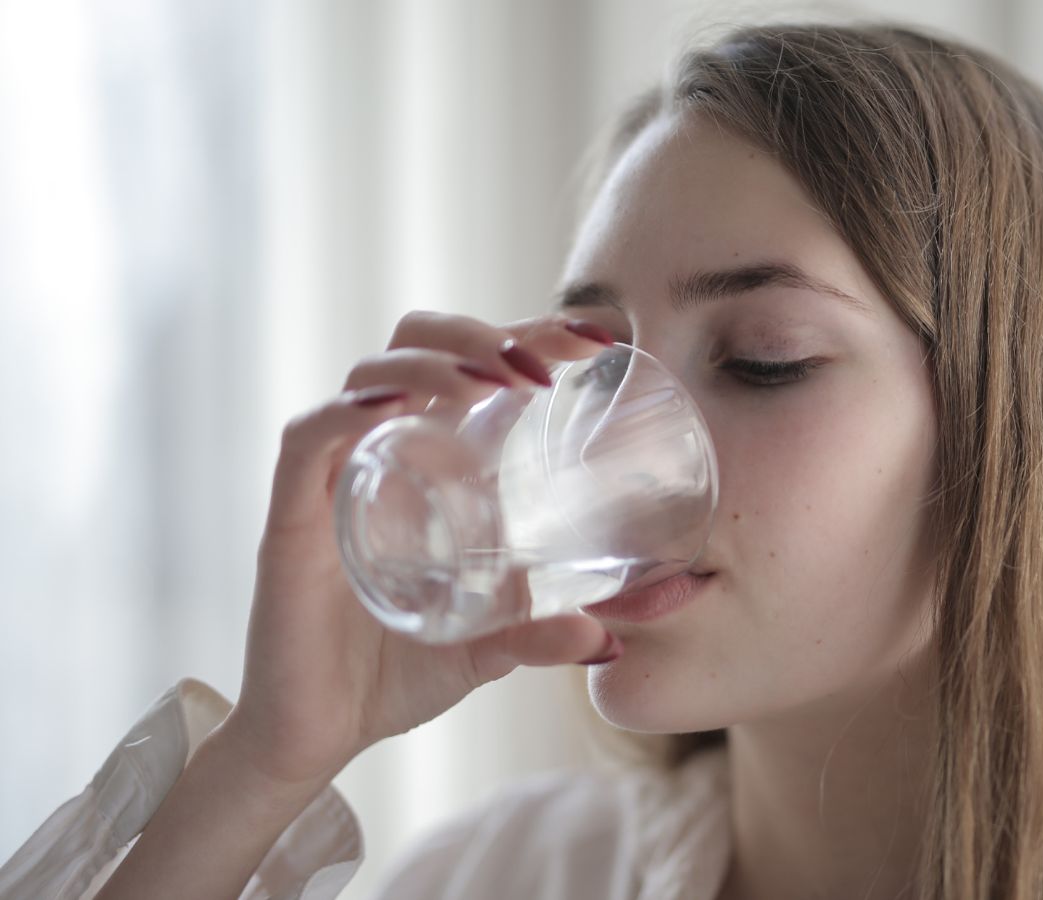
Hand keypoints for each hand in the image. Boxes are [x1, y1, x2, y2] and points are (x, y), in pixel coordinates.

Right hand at [220, 311, 620, 787]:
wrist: (316, 737)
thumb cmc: (395, 675)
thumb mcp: (487, 649)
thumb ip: (541, 636)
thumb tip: (609, 642)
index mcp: (429, 461)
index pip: (473, 364)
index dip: (528, 335)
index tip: (595, 340)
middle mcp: (381, 452)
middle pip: (418, 343)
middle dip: (482, 333)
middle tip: (545, 365)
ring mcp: (334, 478)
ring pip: (371, 374)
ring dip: (436, 361)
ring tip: (493, 381)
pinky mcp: (291, 516)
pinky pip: (309, 439)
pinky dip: (348, 410)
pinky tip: (396, 407)